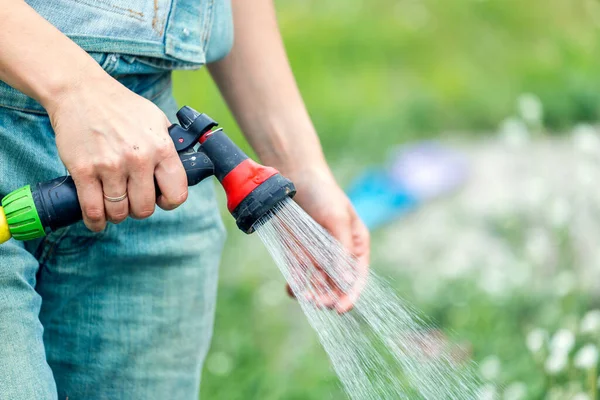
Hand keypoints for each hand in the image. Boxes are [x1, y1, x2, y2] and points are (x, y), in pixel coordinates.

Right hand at [46, 75, 187, 231]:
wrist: (81, 92)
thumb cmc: (121, 107)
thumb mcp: (156, 120)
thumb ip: (169, 146)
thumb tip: (182, 168)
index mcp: (161, 148)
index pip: (177, 193)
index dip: (169, 202)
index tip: (160, 200)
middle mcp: (138, 159)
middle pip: (144, 209)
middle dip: (139, 209)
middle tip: (132, 200)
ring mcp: (110, 166)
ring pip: (118, 212)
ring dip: (116, 214)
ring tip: (114, 204)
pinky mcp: (83, 170)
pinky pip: (92, 210)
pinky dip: (95, 221)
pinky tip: (97, 219)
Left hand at [286, 165, 369, 312]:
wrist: (295, 177)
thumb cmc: (324, 194)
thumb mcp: (337, 219)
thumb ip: (341, 250)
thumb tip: (346, 281)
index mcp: (355, 245)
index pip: (357, 276)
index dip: (351, 294)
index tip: (342, 309)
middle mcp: (338, 254)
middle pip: (337, 284)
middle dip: (330, 296)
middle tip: (320, 303)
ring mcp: (317, 254)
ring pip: (317, 283)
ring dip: (313, 294)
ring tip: (305, 299)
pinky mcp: (298, 252)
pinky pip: (299, 274)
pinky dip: (296, 284)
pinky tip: (292, 289)